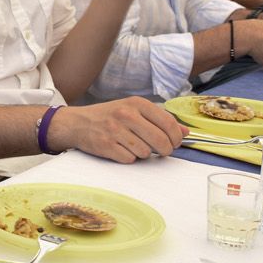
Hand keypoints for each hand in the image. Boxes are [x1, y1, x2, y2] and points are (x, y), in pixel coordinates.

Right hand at [48, 99, 186, 162]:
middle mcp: (126, 115)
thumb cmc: (109, 116)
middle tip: (163, 151)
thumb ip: (160, 120)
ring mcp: (115, 130)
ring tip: (136, 147)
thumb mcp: (134, 110)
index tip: (175, 142)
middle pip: (160, 140)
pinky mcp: (106, 145)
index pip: (167, 123)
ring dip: (144, 154)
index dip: (176, 137)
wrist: (77, 123)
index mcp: (136, 103)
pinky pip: (130, 159)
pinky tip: (123, 151)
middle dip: (165, 149)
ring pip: (145, 152)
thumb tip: (185, 132)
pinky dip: (129, 158)